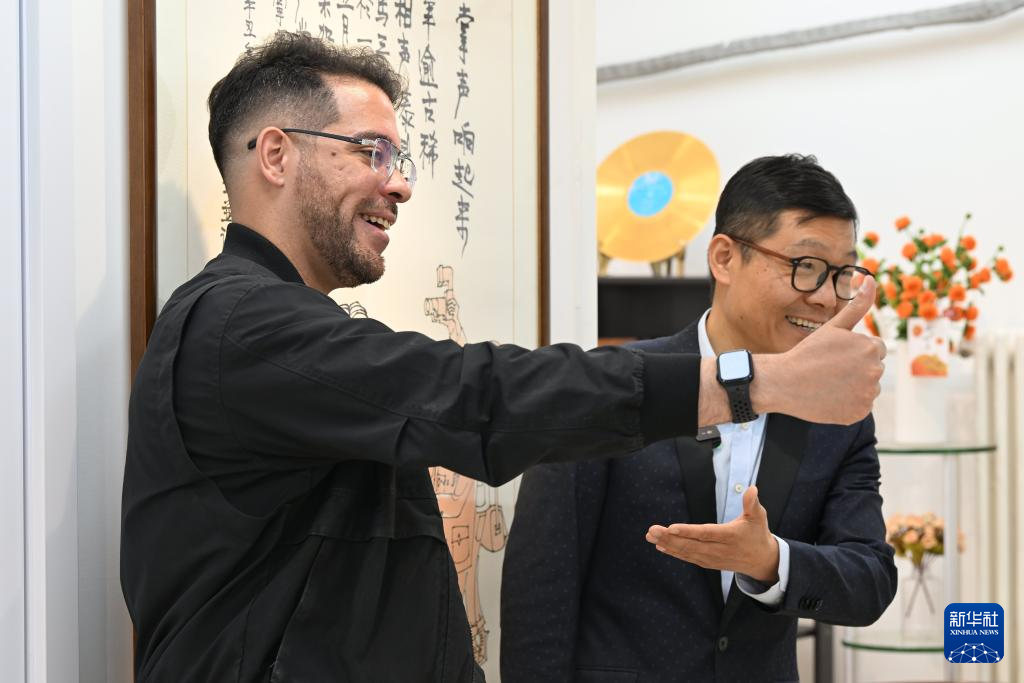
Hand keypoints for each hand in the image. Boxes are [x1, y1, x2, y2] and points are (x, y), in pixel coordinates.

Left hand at [646, 485, 779, 582]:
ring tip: (650, 536)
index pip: (706, 533)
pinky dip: (674, 552)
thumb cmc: (757, 533)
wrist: (761, 561)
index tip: (671, 527)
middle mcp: (719, 550)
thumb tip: (752, 488)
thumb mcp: (759, 517)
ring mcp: (712, 558)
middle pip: (692, 544)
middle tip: (652, 530)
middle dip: (669, 538)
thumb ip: (752, 503)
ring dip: (667, 544)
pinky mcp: (708, 563)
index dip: (688, 531)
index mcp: (731, 536)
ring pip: (687, 552)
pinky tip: (660, 546)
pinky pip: (689, 557)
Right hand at [753, 277, 884, 424]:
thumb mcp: (833, 327)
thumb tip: (873, 278)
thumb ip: (857, 305)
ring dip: (854, 386)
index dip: (854, 351)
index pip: (875, 349)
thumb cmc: (807, 352)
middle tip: (829, 369)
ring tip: (828, 383)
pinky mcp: (858, 413)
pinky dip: (848, 404)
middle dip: (856, 368)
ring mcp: (867, 394)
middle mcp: (874, 371)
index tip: (835, 355)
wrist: (783, 382)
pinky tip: (829, 397)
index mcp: (870, 348)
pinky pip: (860, 406)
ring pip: (868, 388)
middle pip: (873, 369)